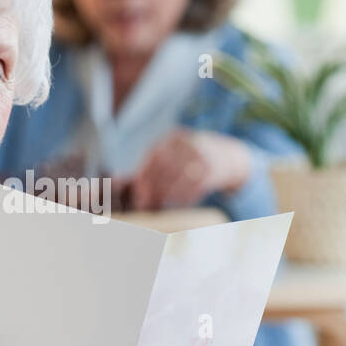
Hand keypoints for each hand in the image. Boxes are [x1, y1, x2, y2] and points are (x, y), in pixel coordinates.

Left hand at [125, 129, 251, 210]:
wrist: (231, 157)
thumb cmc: (191, 160)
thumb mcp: (172, 156)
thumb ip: (147, 169)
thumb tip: (114, 183)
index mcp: (173, 138)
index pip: (154, 157)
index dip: (144, 177)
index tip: (138, 194)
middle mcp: (188, 143)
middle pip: (165, 169)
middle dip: (154, 189)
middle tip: (146, 205)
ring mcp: (202, 155)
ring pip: (179, 179)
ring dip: (167, 196)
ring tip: (159, 207)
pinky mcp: (214, 170)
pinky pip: (194, 187)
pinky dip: (184, 198)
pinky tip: (179, 204)